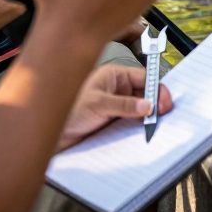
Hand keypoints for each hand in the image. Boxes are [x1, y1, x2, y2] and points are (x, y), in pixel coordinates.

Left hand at [56, 64, 173, 150]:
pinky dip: (138, 128)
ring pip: (139, 110)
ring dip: (146, 118)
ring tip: (153, 126)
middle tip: (162, 116)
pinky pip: (131, 124)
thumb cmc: (64, 111)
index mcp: (113, 76)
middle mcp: (115, 90)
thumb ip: (125, 105)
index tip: (165, 102)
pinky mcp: (111, 123)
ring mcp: (114, 107)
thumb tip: (148, 105)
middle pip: (144, 94)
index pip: (143, 78)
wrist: (46, 135)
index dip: (156, 88)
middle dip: (154, 104)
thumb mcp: (98, 104)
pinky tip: (141, 133)